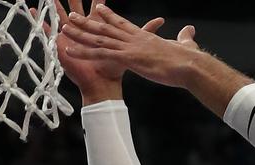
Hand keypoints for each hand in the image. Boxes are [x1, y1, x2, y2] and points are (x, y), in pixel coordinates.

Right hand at [31, 0, 162, 103]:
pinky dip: (40, 20)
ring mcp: (71, 35)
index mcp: (98, 27)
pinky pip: (47, 31)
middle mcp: (84, 29)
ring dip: (54, 4)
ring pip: (61, 15)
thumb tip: (161, 20)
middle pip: (77, 8)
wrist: (103, 84)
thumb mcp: (131, 45)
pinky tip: (32, 10)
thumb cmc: (115, 66)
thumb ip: (144, 30)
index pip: (97, 7)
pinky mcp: (61, 43)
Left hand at [61, 5, 202, 91]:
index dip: (110, 16)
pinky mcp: (127, 58)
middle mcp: (133, 39)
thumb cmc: (188, 59)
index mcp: (144, 37)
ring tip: (65, 28)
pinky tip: (70, 49)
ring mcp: (129, 47)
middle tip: (73, 16)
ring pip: (99, 38)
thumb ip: (184, 38)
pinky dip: (83, 51)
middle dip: (88, 22)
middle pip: (106, 28)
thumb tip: (189, 31)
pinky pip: (100, 54)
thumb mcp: (185, 46)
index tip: (99, 9)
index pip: (123, 23)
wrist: (188, 65)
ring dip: (80, 33)